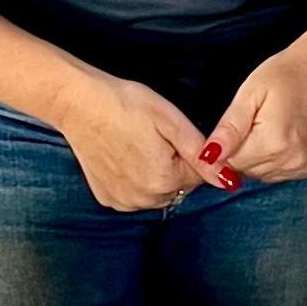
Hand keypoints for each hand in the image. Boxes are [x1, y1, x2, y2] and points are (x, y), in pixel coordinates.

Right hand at [54, 71, 219, 211]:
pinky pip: (134, 194)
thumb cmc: (126, 104)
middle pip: (178, 187)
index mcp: (165, 180)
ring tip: (136, 144)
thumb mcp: (171, 121)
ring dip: (155, 175)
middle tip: (152, 137)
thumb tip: (228, 180)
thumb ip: (202, 154)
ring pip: (157, 193)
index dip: (191, 152)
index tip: (171, 134)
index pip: (199, 175)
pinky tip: (123, 156)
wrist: (78, 104)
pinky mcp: (107, 198)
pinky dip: (134, 180)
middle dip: (174, 166)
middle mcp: (144, 199)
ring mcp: (123, 201)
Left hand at [202, 21, 306, 184]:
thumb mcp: (250, 93)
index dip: (229, 144)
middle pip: (250, 171)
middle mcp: (294, 161)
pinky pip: (289, 172)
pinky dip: (284, 158)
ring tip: (276, 125)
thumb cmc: (288, 73)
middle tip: (260, 120)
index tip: (241, 122)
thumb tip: (208, 157)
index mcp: (274, 143)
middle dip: (246, 151)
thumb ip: (229, 128)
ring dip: (265, 156)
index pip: (232, 163)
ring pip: (268, 174)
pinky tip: (291, 134)